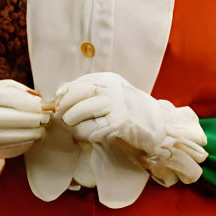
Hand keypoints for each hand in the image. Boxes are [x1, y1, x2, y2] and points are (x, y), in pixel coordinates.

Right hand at [0, 79, 49, 158]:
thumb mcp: (3, 86)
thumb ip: (22, 92)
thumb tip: (41, 103)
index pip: (19, 100)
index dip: (36, 104)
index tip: (45, 105)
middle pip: (24, 118)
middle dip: (40, 118)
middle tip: (47, 116)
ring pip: (24, 133)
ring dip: (38, 130)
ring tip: (42, 125)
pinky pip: (18, 142)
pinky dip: (29, 138)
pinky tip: (34, 133)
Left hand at [54, 72, 206, 184]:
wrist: (158, 124)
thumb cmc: (131, 110)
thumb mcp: (113, 93)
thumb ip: (92, 92)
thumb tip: (61, 93)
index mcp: (111, 79)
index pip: (81, 81)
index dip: (66, 91)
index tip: (58, 101)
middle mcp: (113, 88)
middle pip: (79, 93)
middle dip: (65, 105)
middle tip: (60, 115)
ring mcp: (117, 104)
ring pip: (84, 110)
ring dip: (73, 119)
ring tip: (71, 125)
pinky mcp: (120, 122)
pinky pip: (95, 128)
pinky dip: (88, 134)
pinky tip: (91, 136)